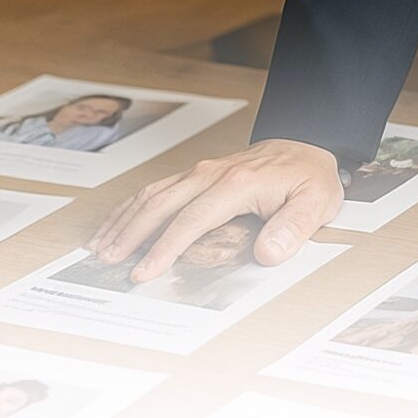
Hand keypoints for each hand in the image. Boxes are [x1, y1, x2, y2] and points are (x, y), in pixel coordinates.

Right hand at [91, 139, 344, 279]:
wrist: (307, 146)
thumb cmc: (309, 177)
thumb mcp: (316, 202)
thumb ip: (293, 228)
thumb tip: (267, 254)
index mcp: (237, 183)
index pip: (192, 220)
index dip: (165, 248)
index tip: (144, 272)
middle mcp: (212, 173)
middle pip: (161, 205)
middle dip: (131, 235)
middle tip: (109, 264)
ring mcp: (201, 171)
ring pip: (152, 194)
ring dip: (124, 220)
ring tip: (101, 248)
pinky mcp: (197, 174)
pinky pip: (157, 188)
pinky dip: (132, 206)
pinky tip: (118, 223)